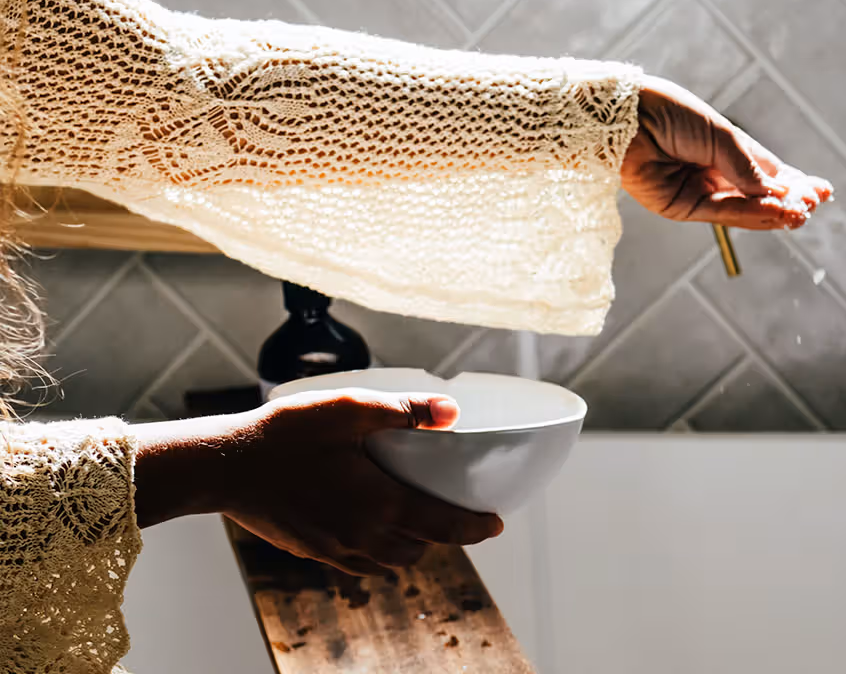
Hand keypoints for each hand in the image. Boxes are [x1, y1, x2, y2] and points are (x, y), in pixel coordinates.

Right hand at [134, 390, 502, 576]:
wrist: (223, 466)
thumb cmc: (284, 434)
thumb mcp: (348, 409)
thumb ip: (403, 412)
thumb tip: (452, 412)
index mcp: (380, 504)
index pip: (445, 527)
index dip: (476, 528)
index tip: (495, 524)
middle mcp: (362, 535)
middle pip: (419, 550)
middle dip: (442, 538)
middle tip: (453, 517)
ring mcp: (334, 548)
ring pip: (387, 562)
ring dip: (408, 547)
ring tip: (414, 522)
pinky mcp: (310, 549)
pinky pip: (356, 562)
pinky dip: (373, 551)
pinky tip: (367, 525)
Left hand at [621, 75, 832, 229]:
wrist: (627, 118)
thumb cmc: (672, 114)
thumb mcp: (720, 136)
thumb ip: (746, 167)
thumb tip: (776, 194)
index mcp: (725, 149)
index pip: (767, 172)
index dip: (794, 183)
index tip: (822, 192)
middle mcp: (714, 172)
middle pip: (758, 194)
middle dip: (787, 200)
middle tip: (813, 206)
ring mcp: (698, 192)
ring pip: (743, 208)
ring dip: (773, 211)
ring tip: (800, 213)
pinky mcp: (681, 207)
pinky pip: (721, 213)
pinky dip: (749, 214)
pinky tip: (774, 211)